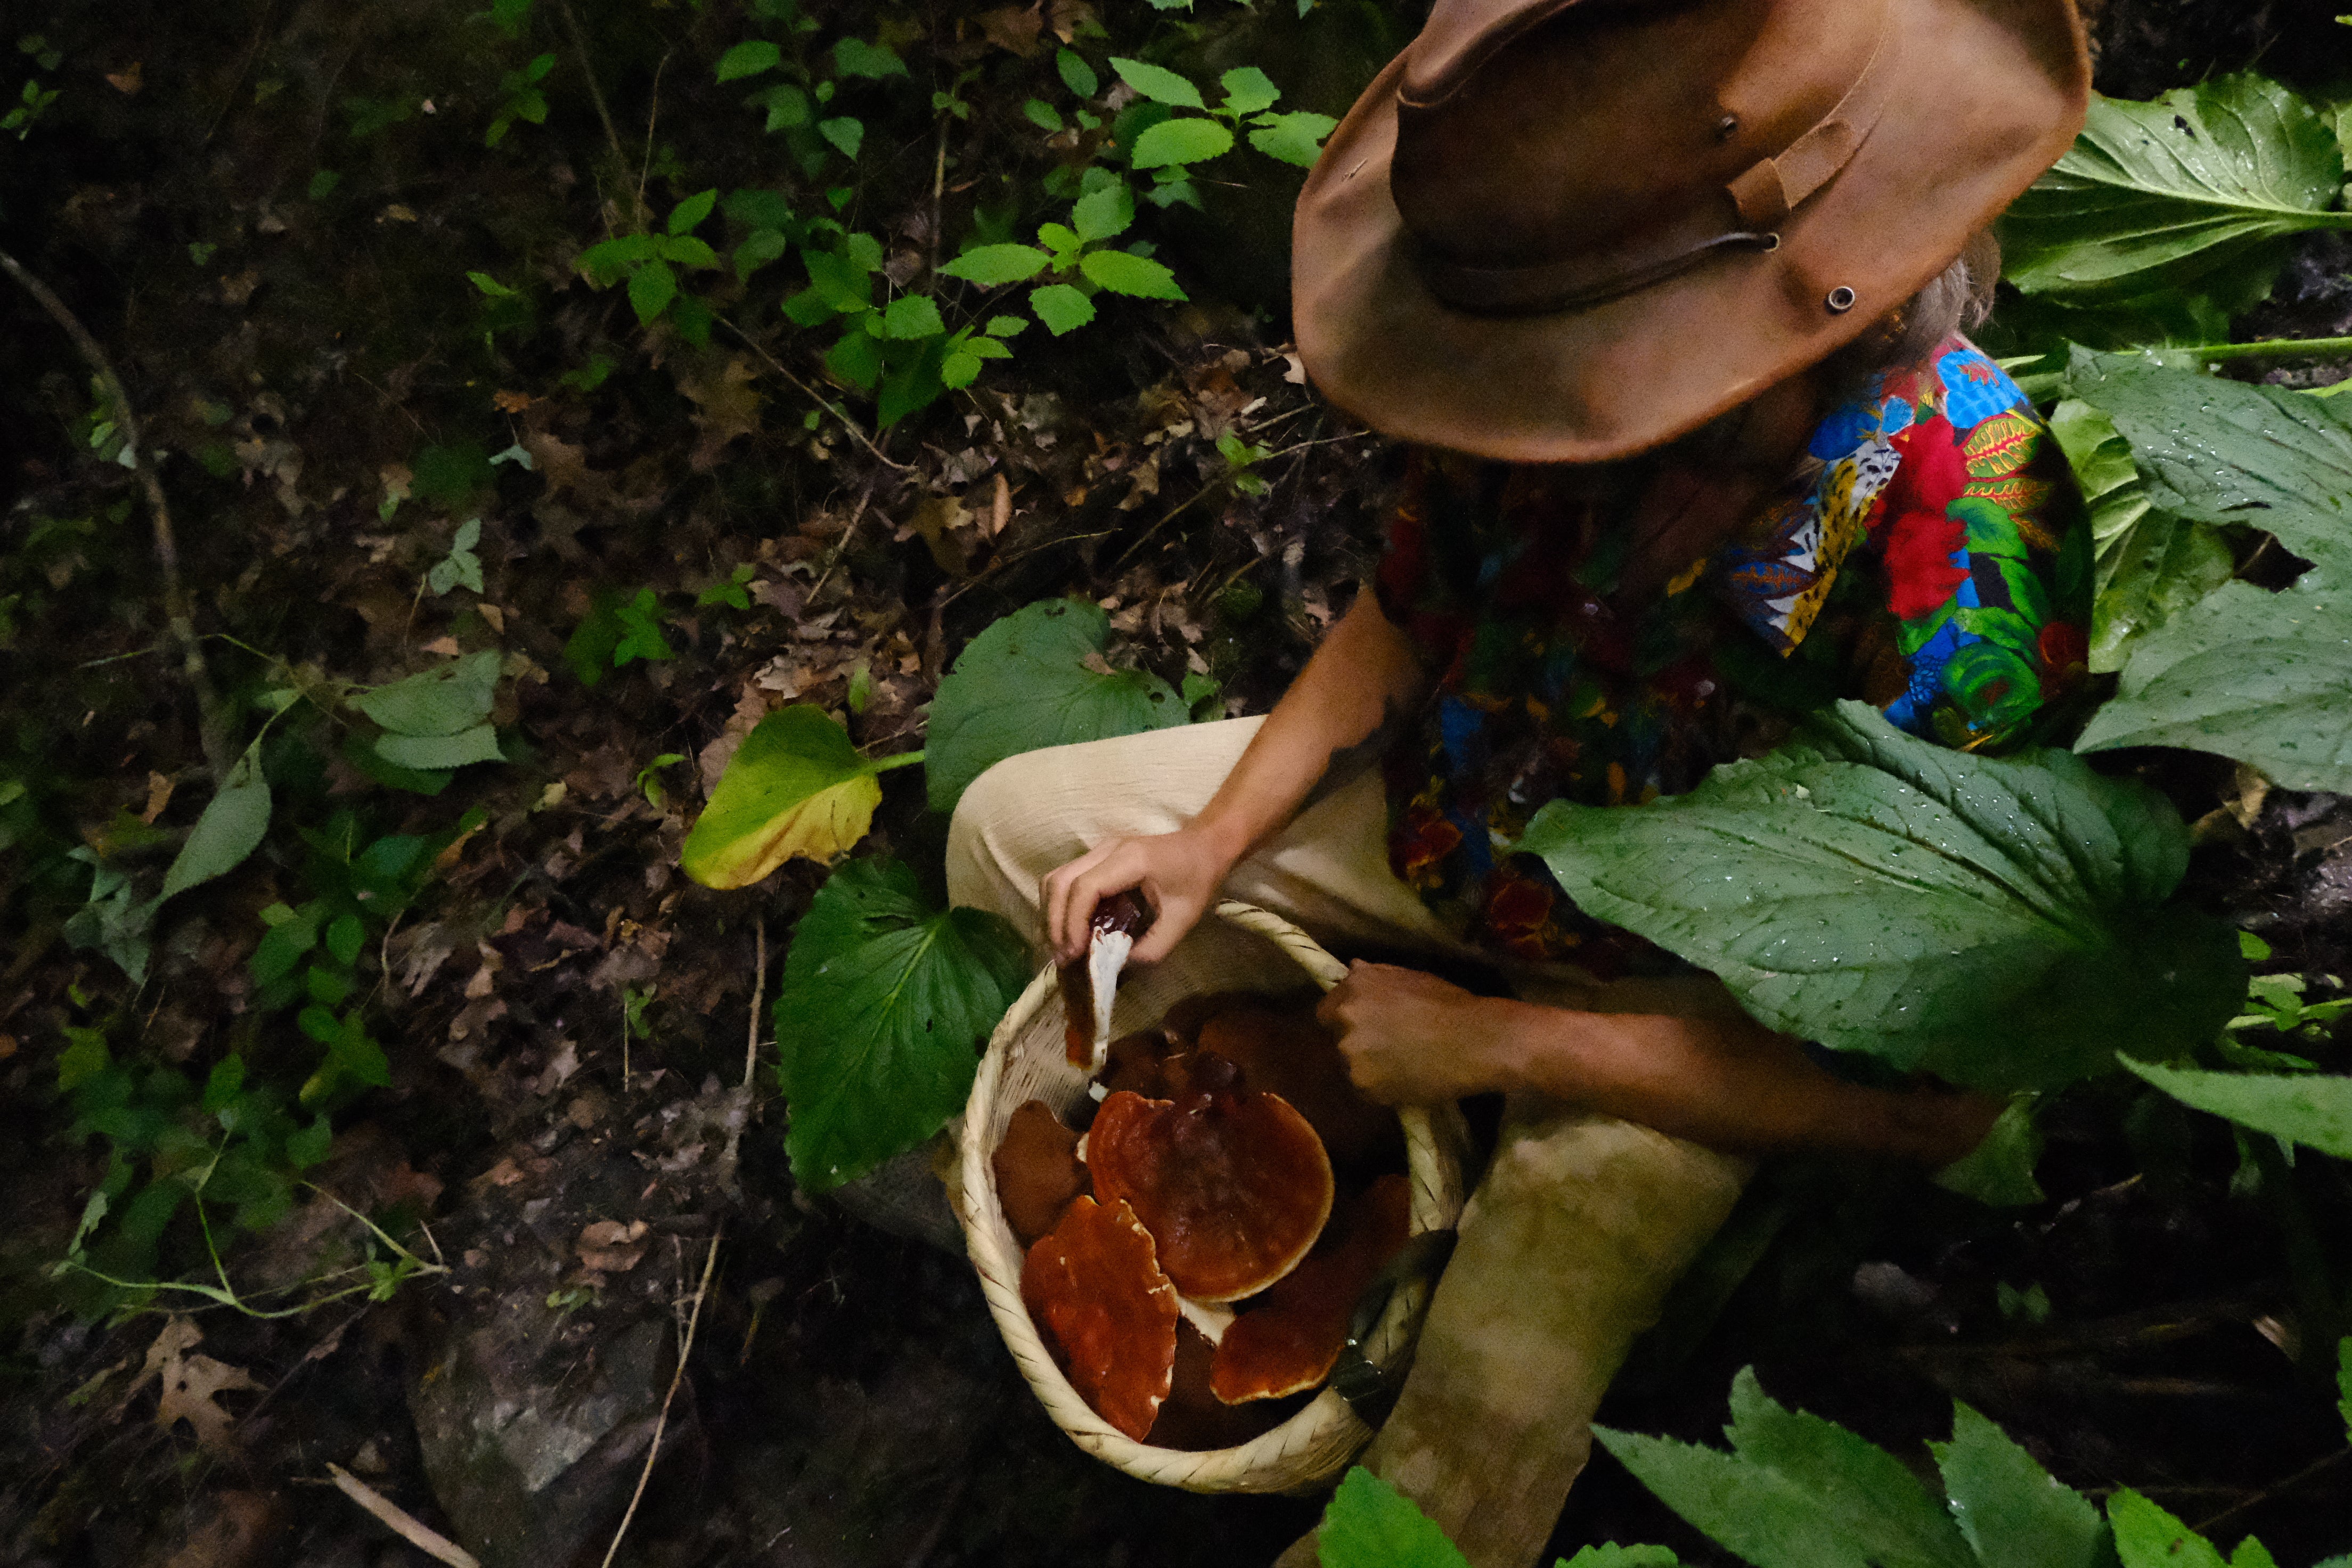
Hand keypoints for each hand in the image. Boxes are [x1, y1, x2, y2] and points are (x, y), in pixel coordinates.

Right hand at [1041, 825, 1236, 964]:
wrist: (1205, 846)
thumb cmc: (1198, 879)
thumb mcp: (1183, 919)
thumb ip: (1153, 948)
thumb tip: (1117, 966)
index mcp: (1130, 859)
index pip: (1085, 887)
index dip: (1073, 922)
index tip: (1076, 953)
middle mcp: (1107, 848)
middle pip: (1060, 881)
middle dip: (1055, 922)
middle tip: (1064, 957)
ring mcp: (1099, 849)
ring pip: (1056, 878)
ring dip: (1052, 914)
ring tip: (1063, 947)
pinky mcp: (1096, 857)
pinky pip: (1066, 879)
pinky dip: (1060, 905)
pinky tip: (1070, 930)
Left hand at [1315, 961, 1518, 1104]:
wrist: (1476, 1041)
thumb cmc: (1450, 1004)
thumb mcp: (1409, 977)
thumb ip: (1374, 977)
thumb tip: (1351, 970)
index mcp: (1354, 987)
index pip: (1326, 1011)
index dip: (1344, 1020)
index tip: (1363, 1027)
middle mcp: (1346, 1017)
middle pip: (1337, 1038)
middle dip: (1357, 1042)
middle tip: (1387, 1047)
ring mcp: (1352, 1053)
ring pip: (1350, 1065)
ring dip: (1368, 1065)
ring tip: (1401, 1066)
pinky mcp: (1364, 1084)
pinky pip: (1365, 1088)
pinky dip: (1381, 1086)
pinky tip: (1406, 1080)